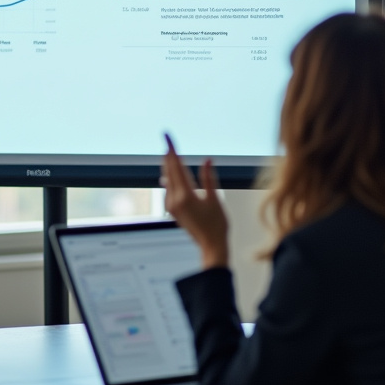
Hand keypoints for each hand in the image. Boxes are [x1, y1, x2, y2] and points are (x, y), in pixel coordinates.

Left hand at [162, 135, 229, 269]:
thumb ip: (209, 178)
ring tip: (167, 154)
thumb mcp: (215, 199)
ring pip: (167, 180)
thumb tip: (207, 160)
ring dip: (168, 166)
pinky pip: (168, 190)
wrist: (211, 246)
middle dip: (169, 155)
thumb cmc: (217, 225)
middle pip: (169, 171)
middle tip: (167, 141)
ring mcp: (172, 206)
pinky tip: (167, 176)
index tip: (167, 138)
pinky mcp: (173, 210)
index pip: (177, 166)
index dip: (172, 150)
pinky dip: (169, 180)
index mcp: (185, 195)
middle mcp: (174, 199)